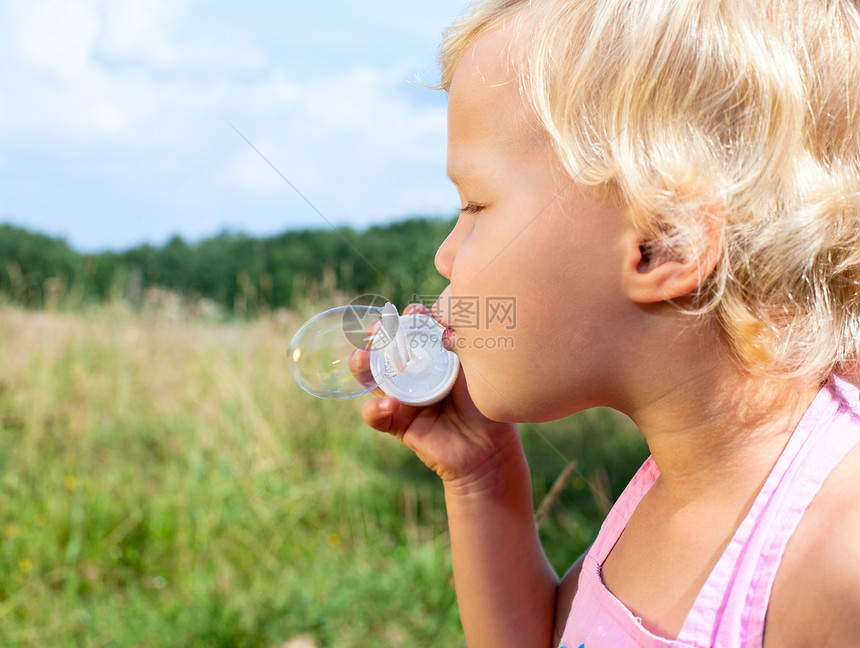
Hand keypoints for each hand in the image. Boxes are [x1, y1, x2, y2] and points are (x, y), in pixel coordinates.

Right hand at [359, 303, 521, 488]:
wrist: (490, 449)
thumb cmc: (486, 404)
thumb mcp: (474, 368)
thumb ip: (457, 343)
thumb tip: (441, 316)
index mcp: (432, 356)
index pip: (412, 330)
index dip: (407, 319)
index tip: (413, 312)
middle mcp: (414, 374)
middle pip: (383, 349)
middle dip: (375, 336)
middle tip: (377, 329)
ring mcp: (403, 398)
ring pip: (371, 377)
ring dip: (362, 364)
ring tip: (362, 358)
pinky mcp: (398, 424)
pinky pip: (376, 415)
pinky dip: (376, 408)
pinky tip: (390, 404)